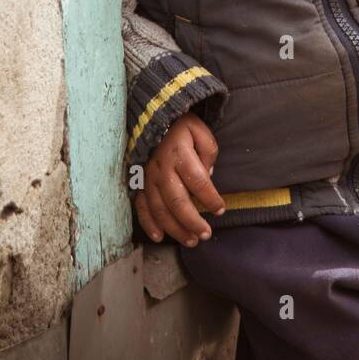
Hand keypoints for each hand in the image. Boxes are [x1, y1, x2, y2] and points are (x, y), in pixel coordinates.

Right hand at [133, 112, 225, 246]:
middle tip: (206, 234)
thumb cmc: (181, 127)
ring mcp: (147, 177)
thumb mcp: (201, 131)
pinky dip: (148, 223)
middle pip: (176, 200)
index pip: (197, 180)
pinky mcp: (138, 182)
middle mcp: (161, 167)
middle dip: (192, 221)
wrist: (153, 118)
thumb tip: (207, 177)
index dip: (209, 198)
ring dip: (175, 228)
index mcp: (179, 153)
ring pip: (159, 208)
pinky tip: (159, 236)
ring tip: (191, 240)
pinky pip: (141, 206)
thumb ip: (208, 152)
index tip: (220, 210)